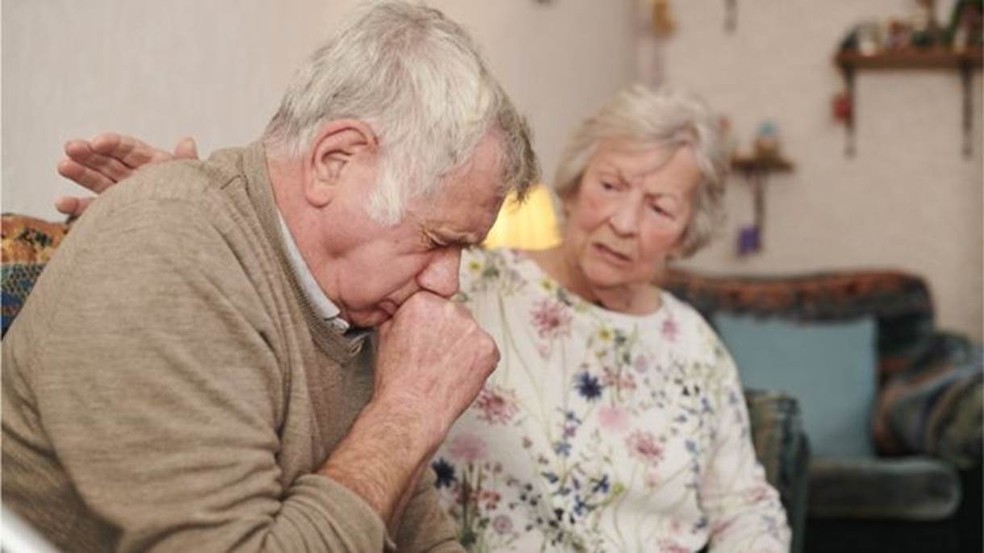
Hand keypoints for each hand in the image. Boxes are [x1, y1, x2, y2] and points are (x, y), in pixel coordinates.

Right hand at [55, 133, 198, 216]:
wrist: (197, 236)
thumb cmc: (199, 203)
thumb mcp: (194, 181)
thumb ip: (187, 163)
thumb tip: (188, 141)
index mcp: (154, 163)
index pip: (130, 148)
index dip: (113, 143)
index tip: (97, 143)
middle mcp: (135, 176)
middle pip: (109, 161)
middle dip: (89, 153)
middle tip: (70, 147)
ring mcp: (123, 194)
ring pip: (97, 180)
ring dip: (79, 172)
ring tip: (62, 166)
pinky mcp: (115, 214)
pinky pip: (94, 209)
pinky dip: (77, 206)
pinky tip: (60, 203)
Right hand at [374, 291, 498, 443]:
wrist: (411, 410)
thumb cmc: (397, 380)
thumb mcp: (386, 335)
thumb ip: (401, 315)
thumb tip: (407, 309)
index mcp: (423, 302)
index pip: (435, 302)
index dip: (430, 323)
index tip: (427, 336)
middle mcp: (450, 310)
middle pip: (455, 315)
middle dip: (448, 332)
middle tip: (435, 355)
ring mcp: (472, 329)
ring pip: (471, 333)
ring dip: (463, 346)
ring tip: (444, 367)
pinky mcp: (489, 349)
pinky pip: (486, 351)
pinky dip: (477, 362)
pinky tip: (458, 374)